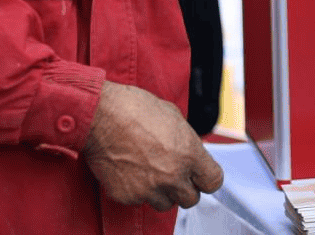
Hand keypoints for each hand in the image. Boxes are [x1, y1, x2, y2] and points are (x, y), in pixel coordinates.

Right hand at [82, 81, 222, 210]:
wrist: (102, 117)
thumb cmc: (135, 110)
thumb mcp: (174, 117)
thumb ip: (186, 141)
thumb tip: (190, 150)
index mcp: (189, 154)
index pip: (213, 182)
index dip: (206, 178)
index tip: (201, 176)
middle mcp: (173, 175)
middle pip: (191, 199)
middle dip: (185, 188)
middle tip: (174, 174)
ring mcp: (149, 189)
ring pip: (166, 204)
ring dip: (162, 192)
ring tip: (151, 171)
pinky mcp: (128, 196)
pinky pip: (140, 201)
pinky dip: (138, 191)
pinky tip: (132, 171)